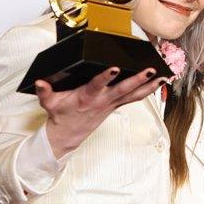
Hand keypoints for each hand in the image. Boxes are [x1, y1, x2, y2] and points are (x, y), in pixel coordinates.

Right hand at [37, 67, 166, 157]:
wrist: (67, 135)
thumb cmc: (60, 115)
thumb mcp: (48, 103)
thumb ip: (44, 91)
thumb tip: (39, 82)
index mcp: (86, 97)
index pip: (97, 85)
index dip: (105, 77)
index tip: (114, 68)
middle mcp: (103, 100)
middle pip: (123, 90)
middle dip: (137, 80)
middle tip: (150, 70)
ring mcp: (112, 104)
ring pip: (134, 95)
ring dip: (149, 86)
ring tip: (164, 76)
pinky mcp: (116, 106)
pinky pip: (134, 98)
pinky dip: (147, 91)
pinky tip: (159, 83)